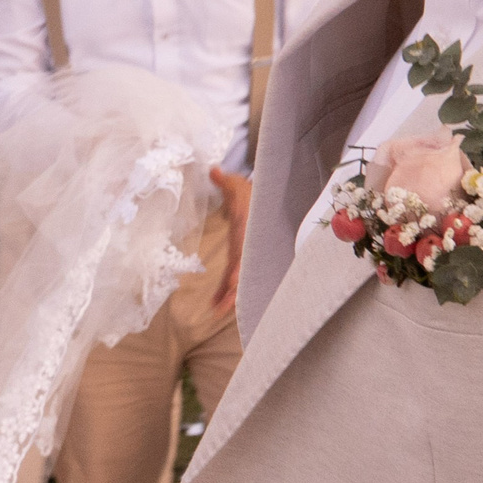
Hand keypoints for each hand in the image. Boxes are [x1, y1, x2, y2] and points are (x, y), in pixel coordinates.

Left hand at [208, 166, 251, 319]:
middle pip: (242, 275)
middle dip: (233, 292)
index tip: (234, 283)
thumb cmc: (253, 194)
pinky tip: (216, 305)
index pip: (244, 256)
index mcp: (248, 236)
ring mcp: (248, 256)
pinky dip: (227, 291)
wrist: (269, 201)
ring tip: (215, 312)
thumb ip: (226, 181)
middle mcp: (250, 249)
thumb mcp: (239, 187)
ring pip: (240, 281)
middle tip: (220, 309)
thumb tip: (213, 170)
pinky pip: (236, 278)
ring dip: (229, 297)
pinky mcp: (245, 259)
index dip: (239, 270)